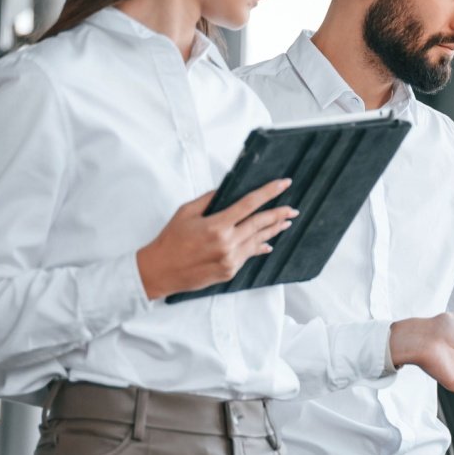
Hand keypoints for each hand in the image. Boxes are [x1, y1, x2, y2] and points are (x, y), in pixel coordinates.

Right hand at [136, 178, 298, 299]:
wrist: (160, 271)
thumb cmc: (170, 240)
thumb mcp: (186, 212)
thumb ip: (209, 199)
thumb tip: (227, 189)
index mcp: (216, 225)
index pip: (250, 204)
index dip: (269, 192)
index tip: (284, 184)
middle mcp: (227, 243)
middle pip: (260, 224)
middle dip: (279, 214)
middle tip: (293, 208)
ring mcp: (230, 259)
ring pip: (258, 240)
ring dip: (274, 230)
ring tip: (286, 222)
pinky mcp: (229, 271)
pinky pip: (249, 255)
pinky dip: (259, 247)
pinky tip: (268, 243)